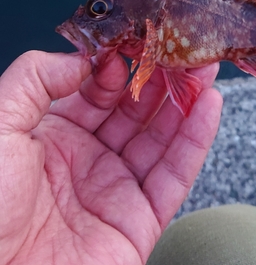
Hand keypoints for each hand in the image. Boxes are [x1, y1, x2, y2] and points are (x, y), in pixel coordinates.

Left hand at [0, 51, 221, 264]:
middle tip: (182, 49)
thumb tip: (87, 58)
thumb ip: (36, 78)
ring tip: (204, 70)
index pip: (98, 91)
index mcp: (54, 135)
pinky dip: (196, 139)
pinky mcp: (140, 220)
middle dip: (159, 78)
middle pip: (135, 110)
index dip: (117, 67)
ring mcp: (116, 188)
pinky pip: (175, 174)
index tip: (135, 44)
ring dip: (185, 102)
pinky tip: (209, 106)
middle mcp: (88, 158)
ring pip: (161, 137)